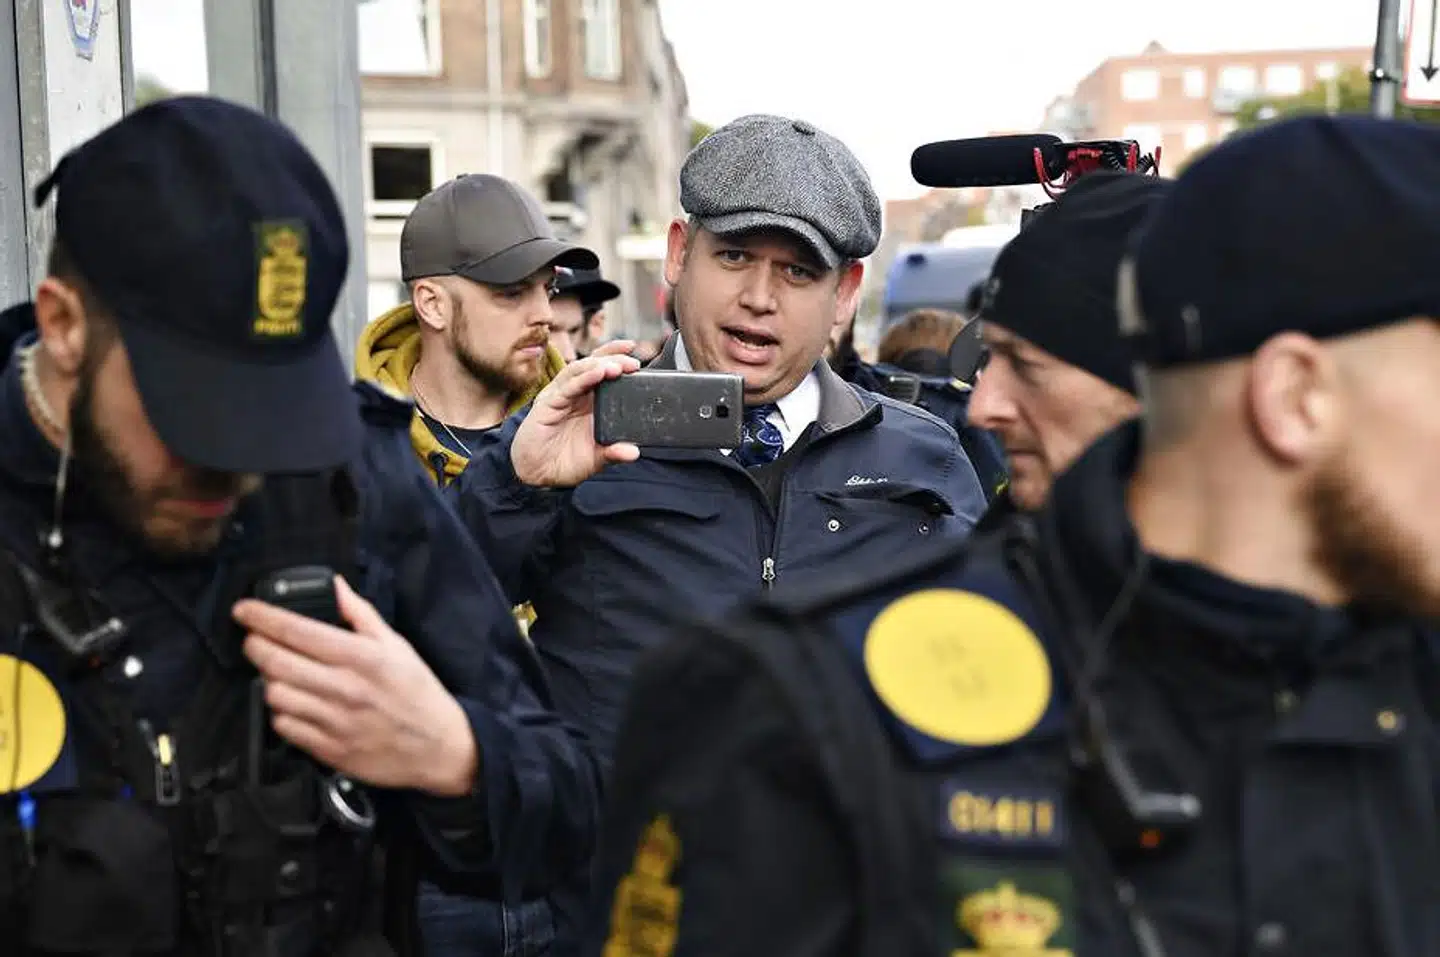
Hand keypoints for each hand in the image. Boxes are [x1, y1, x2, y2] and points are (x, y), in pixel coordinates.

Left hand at [233, 576, 477, 796]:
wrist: (438, 746)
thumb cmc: (418, 692)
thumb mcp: (397, 645)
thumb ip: (361, 614)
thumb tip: (336, 587)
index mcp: (361, 657)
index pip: (296, 631)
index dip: (262, 617)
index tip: (244, 610)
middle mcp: (344, 688)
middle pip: (275, 661)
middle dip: (254, 645)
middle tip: (254, 639)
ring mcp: (334, 721)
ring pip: (274, 694)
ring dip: (267, 679)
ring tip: (278, 672)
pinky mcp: (328, 749)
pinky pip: (284, 726)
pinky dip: (280, 711)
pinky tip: (293, 702)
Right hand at [512, 339, 640, 486]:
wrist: (536, 473)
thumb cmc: (564, 460)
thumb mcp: (595, 458)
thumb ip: (613, 453)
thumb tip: (634, 452)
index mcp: (589, 401)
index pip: (603, 370)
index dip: (618, 357)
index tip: (636, 354)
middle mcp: (575, 394)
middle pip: (594, 364)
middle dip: (614, 359)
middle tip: (634, 363)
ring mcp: (560, 396)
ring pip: (580, 371)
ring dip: (599, 365)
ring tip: (617, 366)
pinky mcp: (547, 404)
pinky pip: (567, 387)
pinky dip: (583, 378)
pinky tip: (598, 373)